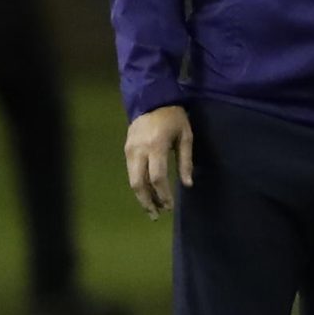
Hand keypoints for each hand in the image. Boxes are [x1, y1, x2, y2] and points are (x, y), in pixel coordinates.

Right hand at [124, 104, 193, 219]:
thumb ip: (186, 161)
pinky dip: (138, 185)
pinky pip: (131, 172)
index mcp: (156, 145)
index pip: (157, 177)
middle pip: (138, 183)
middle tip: (157, 216)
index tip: (170, 206)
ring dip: (141, 196)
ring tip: (153, 208)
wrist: (151, 99)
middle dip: (147, 202)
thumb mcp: (185, 136)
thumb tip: (188, 185)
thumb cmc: (173, 117)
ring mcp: (130, 150)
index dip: (163, 194)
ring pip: (132, 180)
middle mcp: (139, 150)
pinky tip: (148, 192)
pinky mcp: (126, 149)